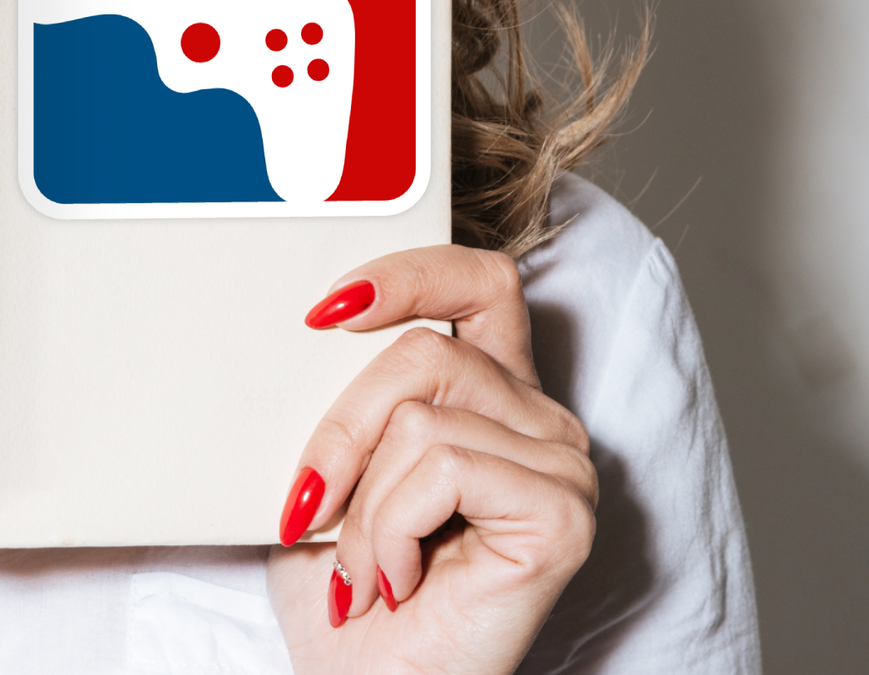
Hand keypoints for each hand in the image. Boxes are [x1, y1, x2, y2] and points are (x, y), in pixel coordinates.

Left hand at [267, 246, 596, 674]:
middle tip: (307, 508)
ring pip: (423, 415)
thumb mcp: (333, 471)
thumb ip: (344, 393)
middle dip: (341, 431)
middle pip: (425, 351)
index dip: (407, 273)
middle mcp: (540, 420)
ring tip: (364, 571)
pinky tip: (398, 582)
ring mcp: (561, 464)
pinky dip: (393, 529)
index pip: (477, 280)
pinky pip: (444, 467)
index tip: (324, 309)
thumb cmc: (351, 596)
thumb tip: (310, 320)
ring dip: (362, 507)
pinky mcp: (561, 512)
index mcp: (495, 394)